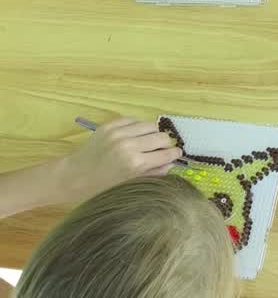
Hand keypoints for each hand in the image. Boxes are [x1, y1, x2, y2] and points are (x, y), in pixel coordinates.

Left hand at [54, 118, 182, 202]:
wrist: (71, 176)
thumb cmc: (100, 187)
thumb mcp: (128, 185)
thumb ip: (152, 173)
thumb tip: (170, 164)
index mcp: (135, 164)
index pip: (167, 153)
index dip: (174, 154)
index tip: (176, 154)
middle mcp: (129, 146)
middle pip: (162, 136)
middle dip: (165, 143)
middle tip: (161, 149)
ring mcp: (119, 133)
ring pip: (150, 125)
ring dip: (152, 133)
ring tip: (147, 141)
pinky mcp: (110, 125)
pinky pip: (134, 120)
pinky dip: (138, 127)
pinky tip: (134, 135)